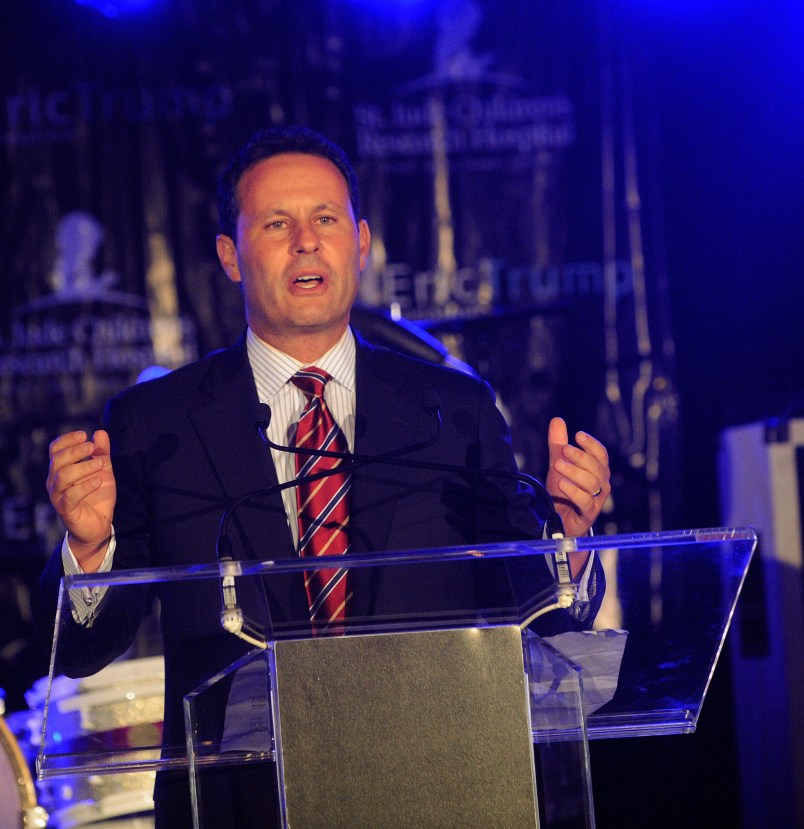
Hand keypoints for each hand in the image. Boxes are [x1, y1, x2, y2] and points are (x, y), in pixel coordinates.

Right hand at [46, 430, 115, 571]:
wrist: (100, 523)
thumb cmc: (97, 494)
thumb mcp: (103, 470)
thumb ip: (102, 452)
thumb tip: (100, 432)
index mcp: (61, 468)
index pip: (55, 449)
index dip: (67, 440)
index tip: (84, 435)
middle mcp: (55, 481)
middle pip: (57, 461)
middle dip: (75, 451)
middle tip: (92, 447)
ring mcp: (58, 496)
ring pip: (63, 477)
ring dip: (83, 467)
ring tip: (100, 464)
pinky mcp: (66, 509)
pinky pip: (71, 496)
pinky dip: (85, 487)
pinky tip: (98, 481)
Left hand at [546, 417, 610, 538]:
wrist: (560, 518)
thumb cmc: (564, 489)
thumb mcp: (558, 463)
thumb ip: (558, 443)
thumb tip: (557, 419)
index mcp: (598, 470)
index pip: (601, 454)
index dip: (591, 444)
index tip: (578, 435)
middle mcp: (602, 484)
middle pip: (596, 467)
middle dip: (580, 456)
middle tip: (563, 450)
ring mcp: (597, 500)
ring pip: (591, 483)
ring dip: (574, 472)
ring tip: (557, 465)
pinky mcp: (588, 513)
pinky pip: (584, 501)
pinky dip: (573, 491)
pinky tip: (561, 483)